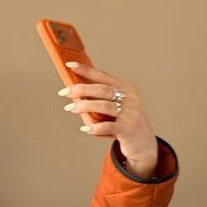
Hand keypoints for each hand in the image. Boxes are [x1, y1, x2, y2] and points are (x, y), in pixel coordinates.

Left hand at [61, 60, 157, 175]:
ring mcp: (130, 113)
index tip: (70, 64)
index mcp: (125, 87)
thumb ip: (101, 96)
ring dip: (84, 106)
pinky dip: (94, 127)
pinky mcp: (128, 129)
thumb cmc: (123, 121)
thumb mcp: (116, 104)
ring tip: (69, 108)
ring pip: (104, 106)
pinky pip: (108, 127)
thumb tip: (75, 89)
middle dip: (81, 89)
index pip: (102, 76)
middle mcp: (130, 98)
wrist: (143, 142)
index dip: (86, 70)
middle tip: (64, 92)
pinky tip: (85, 128)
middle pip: (102, 89)